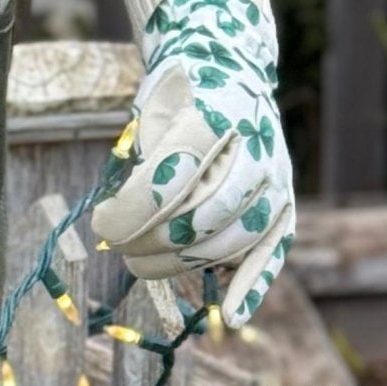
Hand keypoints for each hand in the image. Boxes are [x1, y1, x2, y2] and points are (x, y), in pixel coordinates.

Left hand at [91, 0, 294, 326]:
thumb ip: (145, 159)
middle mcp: (258, 147)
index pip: (171, 178)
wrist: (232, 69)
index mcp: (219, 112)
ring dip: (178, 263)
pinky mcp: (285, 205)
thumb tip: (124, 221)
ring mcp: (277, 178)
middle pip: (199, 217)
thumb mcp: (152, 108)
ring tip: (140, 262)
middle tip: (115, 246)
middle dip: (149, 240)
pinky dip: (252, 285)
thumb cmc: (181, 93)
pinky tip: (233, 316)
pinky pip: (273, 251)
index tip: (101, 223)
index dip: (131, 211)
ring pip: (229, 240)